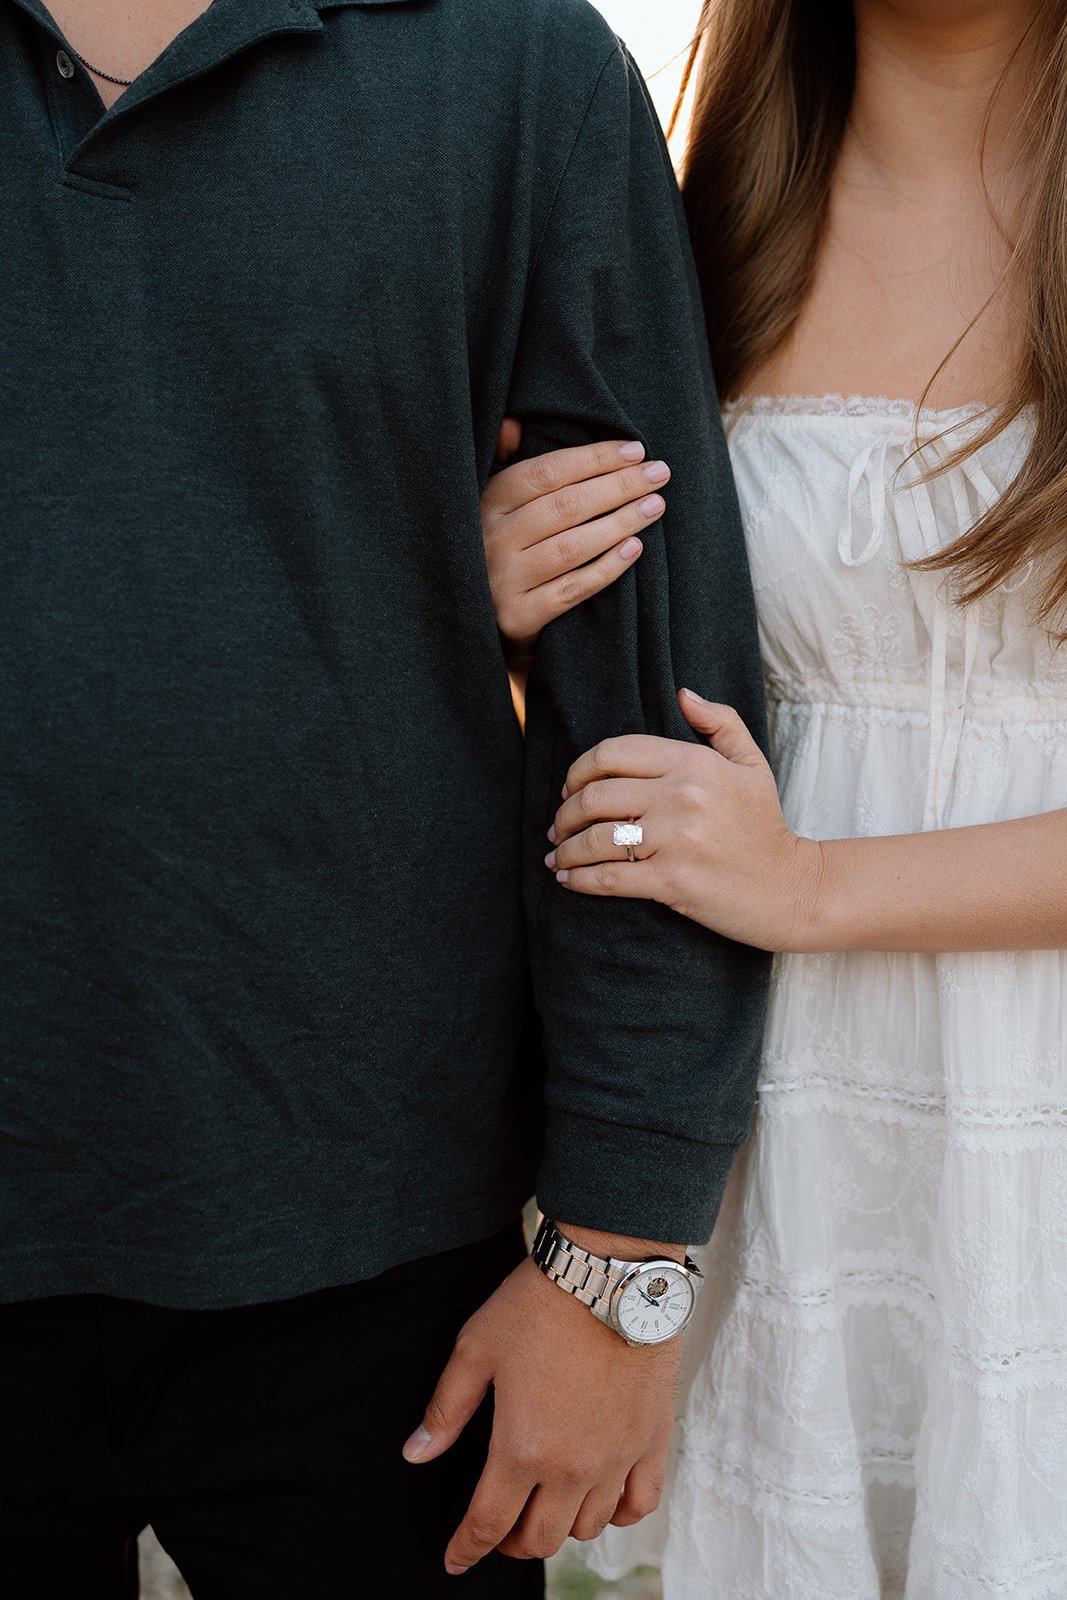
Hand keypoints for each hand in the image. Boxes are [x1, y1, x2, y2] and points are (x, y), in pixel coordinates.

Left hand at [402, 1234, 681, 1574]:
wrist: (610, 1271)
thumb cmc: (537, 1304)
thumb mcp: (476, 1348)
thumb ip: (446, 1409)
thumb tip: (415, 1454)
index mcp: (522, 1448)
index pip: (488, 1524)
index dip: (466, 1549)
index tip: (454, 1559)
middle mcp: (573, 1467)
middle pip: (539, 1539)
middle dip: (510, 1542)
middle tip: (499, 1527)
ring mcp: (618, 1457)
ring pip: (588, 1527)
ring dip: (560, 1527)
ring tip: (545, 1505)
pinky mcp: (652, 1438)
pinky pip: (640, 1503)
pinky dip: (618, 1513)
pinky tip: (602, 1499)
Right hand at [481, 423, 670, 658]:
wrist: (479, 620)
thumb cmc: (499, 550)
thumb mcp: (492, 505)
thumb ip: (503, 462)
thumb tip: (513, 424)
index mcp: (487, 503)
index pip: (547, 472)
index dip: (595, 459)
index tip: (636, 451)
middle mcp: (492, 539)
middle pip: (565, 506)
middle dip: (619, 486)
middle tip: (659, 474)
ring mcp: (504, 580)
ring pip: (571, 547)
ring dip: (620, 523)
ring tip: (655, 506)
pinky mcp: (519, 616)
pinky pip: (572, 590)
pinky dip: (606, 568)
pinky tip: (634, 549)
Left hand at [545, 688, 825, 951]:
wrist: (790, 889)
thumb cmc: (764, 826)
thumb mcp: (751, 764)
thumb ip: (720, 722)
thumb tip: (682, 694)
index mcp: (694, 763)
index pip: (613, 753)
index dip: (579, 770)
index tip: (568, 788)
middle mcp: (681, 796)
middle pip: (595, 796)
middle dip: (565, 813)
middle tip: (557, 826)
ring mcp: (675, 840)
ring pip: (594, 839)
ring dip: (565, 849)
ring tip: (557, 855)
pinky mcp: (671, 882)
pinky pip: (607, 878)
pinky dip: (578, 880)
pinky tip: (567, 880)